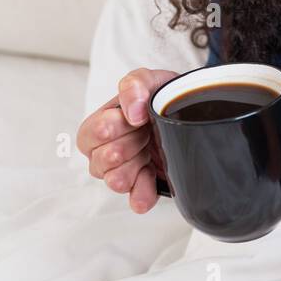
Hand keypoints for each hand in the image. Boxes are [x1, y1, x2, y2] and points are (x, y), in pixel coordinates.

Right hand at [76, 67, 178, 212]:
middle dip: (126, 146)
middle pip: (99, 162)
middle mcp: (108, 150)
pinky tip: (150, 179)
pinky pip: (136, 200)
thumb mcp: (150, 80)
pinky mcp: (145, 186)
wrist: (191, 112)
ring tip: (147, 152)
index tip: (134, 120)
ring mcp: (126, 170)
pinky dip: (143, 194)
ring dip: (133, 167)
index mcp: (102, 124)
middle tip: (144, 133)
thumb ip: (135, 85)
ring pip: (114, 181)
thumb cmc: (162, 97)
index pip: (88, 136)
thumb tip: (132, 113)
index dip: (110, 129)